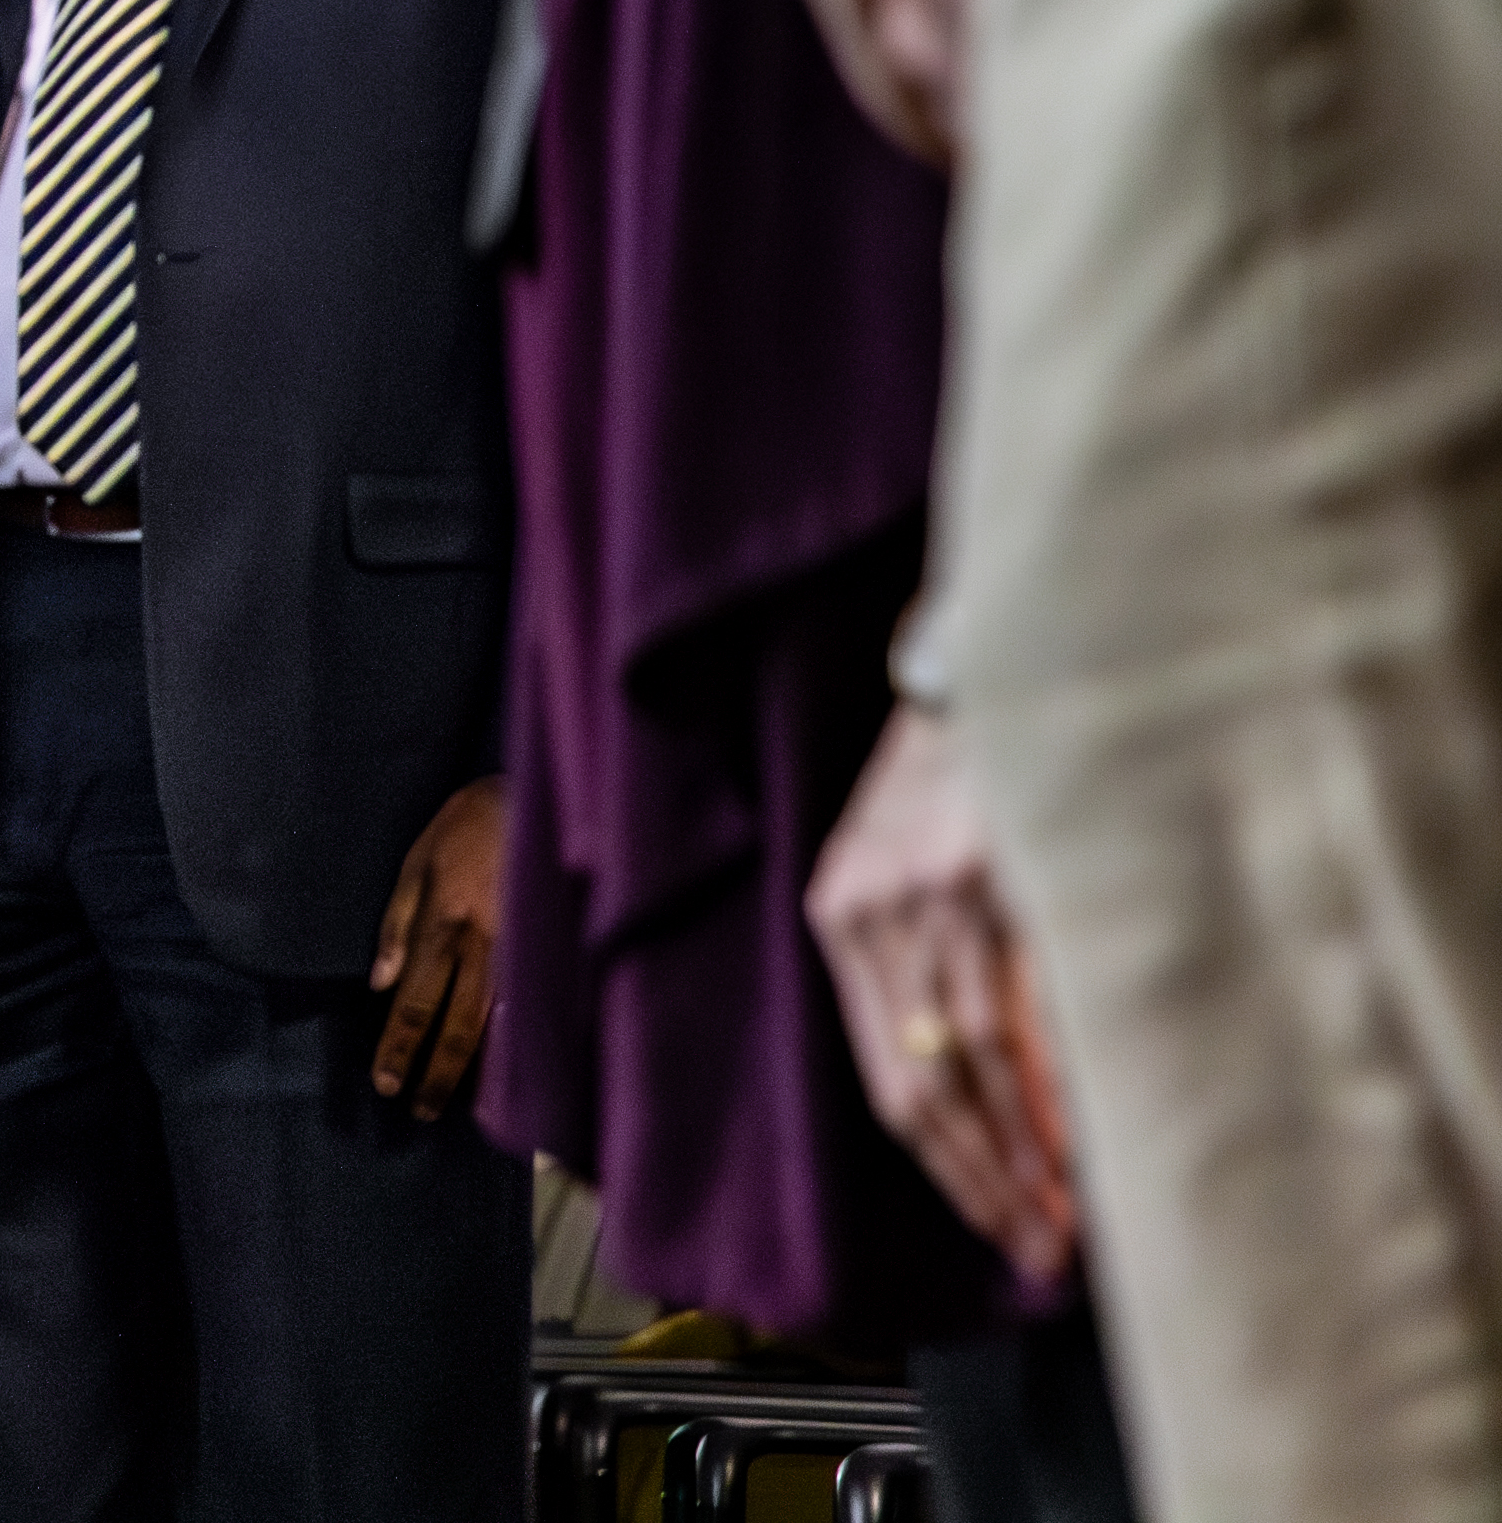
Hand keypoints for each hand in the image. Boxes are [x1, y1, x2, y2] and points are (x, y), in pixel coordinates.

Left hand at [367, 778, 501, 1114]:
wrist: (530, 800)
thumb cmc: (462, 829)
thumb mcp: (414, 865)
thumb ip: (395, 926)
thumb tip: (380, 985)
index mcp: (443, 926)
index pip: (415, 1002)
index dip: (399, 1046)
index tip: (386, 1083)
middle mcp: (484, 947)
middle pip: (457, 1027)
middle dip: (437, 1074)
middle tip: (419, 1112)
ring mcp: (523, 953)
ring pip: (498, 1024)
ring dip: (476, 1068)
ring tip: (461, 1105)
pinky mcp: (551, 950)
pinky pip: (532, 1006)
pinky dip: (519, 1041)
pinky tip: (516, 1072)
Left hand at [812, 704, 1076, 1278]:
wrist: (980, 668)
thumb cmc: (951, 778)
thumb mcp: (912, 870)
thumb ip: (934, 969)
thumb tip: (1003, 1095)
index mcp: (839, 920)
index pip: (887, 1079)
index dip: (945, 1166)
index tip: (997, 1227)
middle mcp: (868, 919)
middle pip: (923, 1089)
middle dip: (985, 1182)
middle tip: (1039, 1249)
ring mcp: (923, 903)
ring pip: (972, 1063)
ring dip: (1025, 1153)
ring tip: (1067, 1217)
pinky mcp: (981, 881)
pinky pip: (1014, 1008)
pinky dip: (1049, 1084)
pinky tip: (1080, 1137)